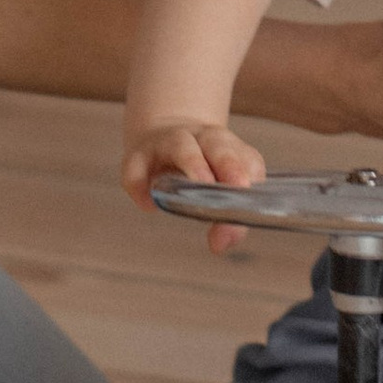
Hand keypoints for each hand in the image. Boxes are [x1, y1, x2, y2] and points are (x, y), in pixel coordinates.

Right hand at [124, 117, 265, 254]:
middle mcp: (199, 139)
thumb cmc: (201, 169)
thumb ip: (228, 220)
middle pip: (217, 143)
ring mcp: (166, 144)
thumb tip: (220, 244)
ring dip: (192, 163)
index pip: (243, 157)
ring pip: (180, 145)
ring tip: (195, 190)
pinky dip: (140, 186)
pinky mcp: (137, 158)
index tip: (247, 188)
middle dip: (228, 164)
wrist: (161, 140)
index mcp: (225, 146)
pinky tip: (149, 205)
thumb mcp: (219, 189)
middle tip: (237, 186)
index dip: (247, 171)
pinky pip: (135, 169)